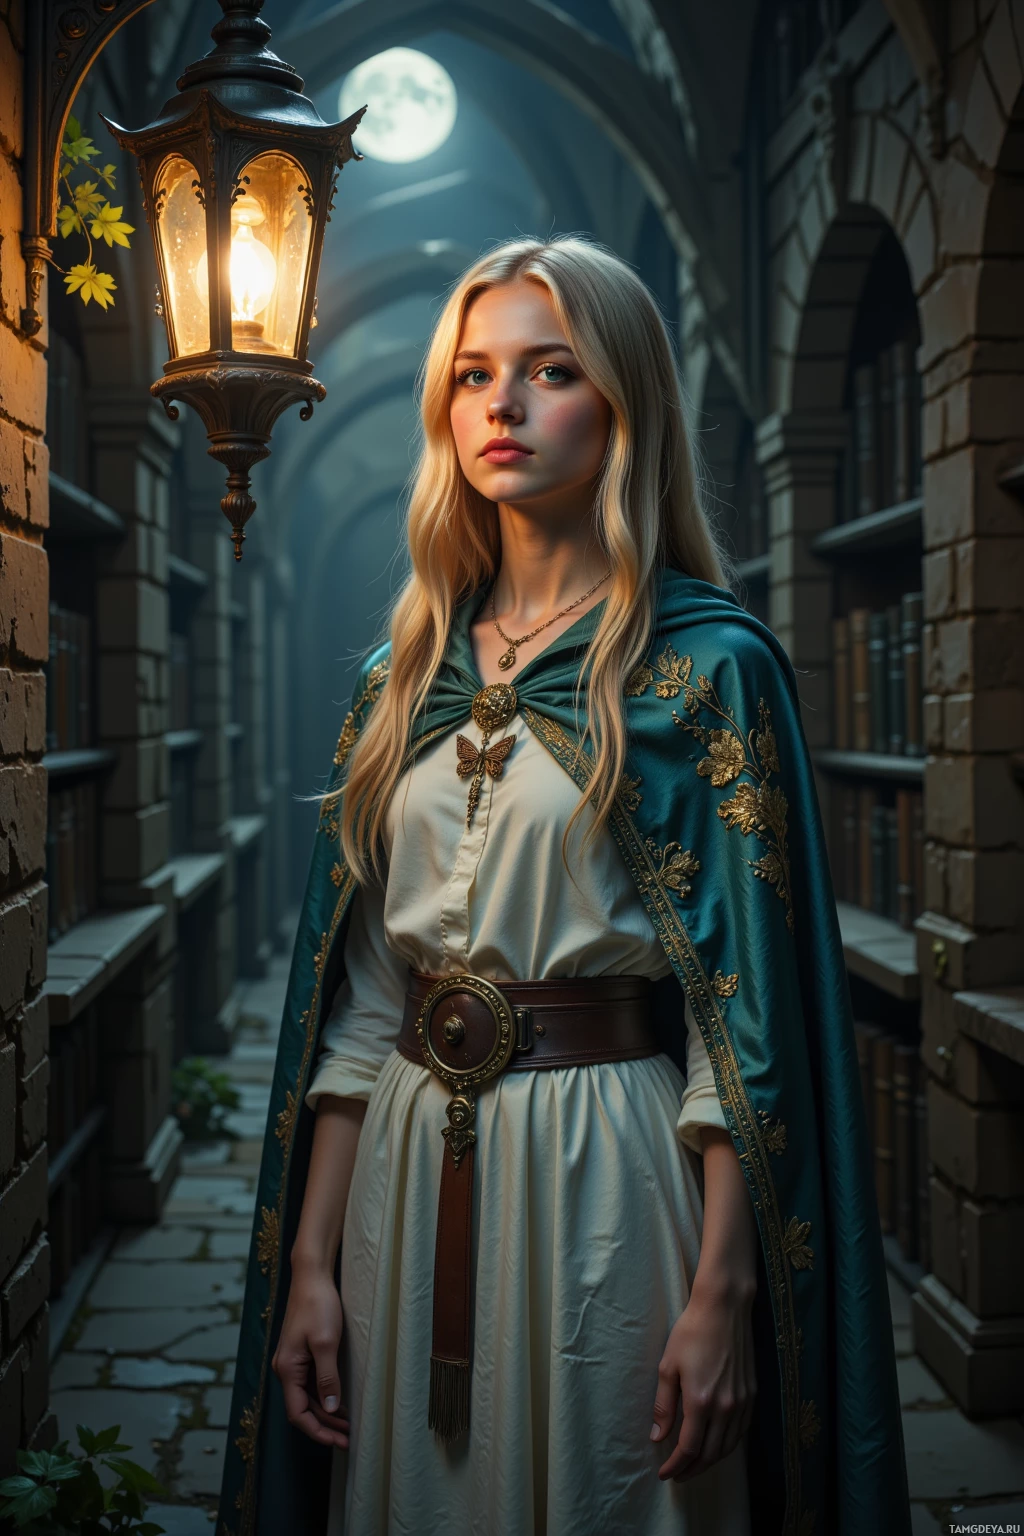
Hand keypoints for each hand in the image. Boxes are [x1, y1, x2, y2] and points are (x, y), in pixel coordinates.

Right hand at [272, 1263, 349, 1448]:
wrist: (312, 1276)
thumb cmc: (318, 1306)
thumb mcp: (326, 1343)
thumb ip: (327, 1377)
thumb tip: (329, 1408)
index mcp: (287, 1369)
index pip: (298, 1414)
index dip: (318, 1431)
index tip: (339, 1441)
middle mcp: (286, 1369)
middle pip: (302, 1409)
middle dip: (325, 1426)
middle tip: (349, 1438)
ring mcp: (293, 1361)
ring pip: (307, 1397)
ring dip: (326, 1412)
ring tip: (348, 1424)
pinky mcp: (301, 1353)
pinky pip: (311, 1383)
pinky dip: (325, 1396)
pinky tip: (340, 1400)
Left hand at [650, 1281, 756, 1480]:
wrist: (724, 1308)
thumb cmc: (691, 1332)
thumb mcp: (668, 1366)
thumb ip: (664, 1406)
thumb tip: (658, 1437)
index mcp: (701, 1402)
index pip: (689, 1449)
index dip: (676, 1465)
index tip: (664, 1473)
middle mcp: (726, 1408)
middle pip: (711, 1454)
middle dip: (693, 1470)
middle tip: (678, 1474)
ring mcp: (742, 1402)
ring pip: (728, 1446)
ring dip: (711, 1461)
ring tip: (695, 1464)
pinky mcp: (752, 1394)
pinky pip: (741, 1432)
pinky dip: (728, 1445)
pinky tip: (717, 1444)